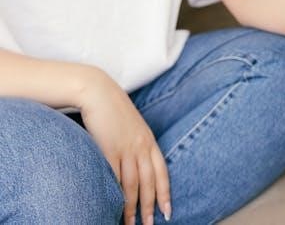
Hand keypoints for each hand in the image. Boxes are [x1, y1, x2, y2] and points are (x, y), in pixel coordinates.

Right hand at [79, 70, 170, 224]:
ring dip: (131, 207)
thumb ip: (138, 143)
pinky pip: (113, 176)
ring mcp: (125, 147)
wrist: (98, 91)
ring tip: (130, 224)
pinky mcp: (108, 148)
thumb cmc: (113, 108)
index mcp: (149, 139)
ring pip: (131, 184)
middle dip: (150, 206)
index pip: (162, 171)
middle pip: (148, 182)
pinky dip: (114, 193)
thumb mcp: (132, 125)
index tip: (168, 212)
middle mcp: (140, 145)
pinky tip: (113, 205)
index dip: (165, 193)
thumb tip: (137, 163)